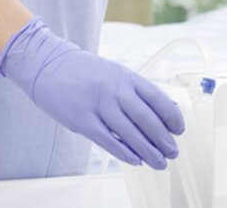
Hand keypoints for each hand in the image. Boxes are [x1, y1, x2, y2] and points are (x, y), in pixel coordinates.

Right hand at [0, 19, 184, 169]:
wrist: (47, 64)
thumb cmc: (82, 71)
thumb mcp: (113, 72)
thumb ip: (133, 90)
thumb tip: (159, 111)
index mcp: (125, 76)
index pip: (158, 98)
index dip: (172, 117)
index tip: (179, 130)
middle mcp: (114, 89)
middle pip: (147, 119)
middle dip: (163, 139)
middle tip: (172, 152)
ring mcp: (98, 104)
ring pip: (130, 133)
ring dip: (148, 151)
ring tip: (159, 161)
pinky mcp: (82, 119)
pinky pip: (108, 140)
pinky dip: (124, 153)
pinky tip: (136, 160)